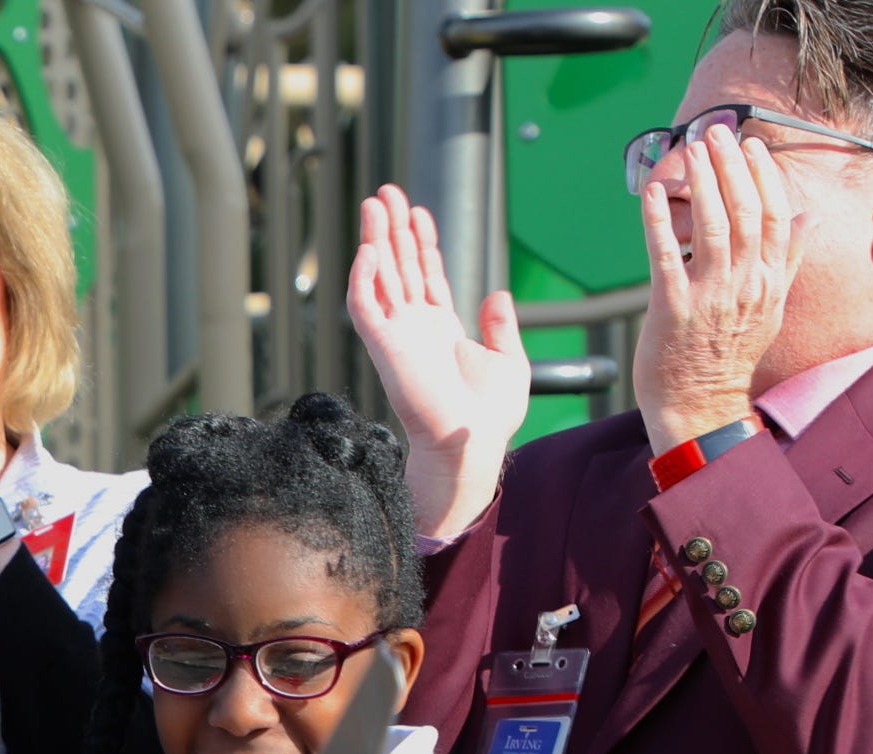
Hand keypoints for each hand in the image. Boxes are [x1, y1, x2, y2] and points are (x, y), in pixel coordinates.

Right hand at [346, 185, 525, 540]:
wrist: (471, 442)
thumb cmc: (489, 416)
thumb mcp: (509, 361)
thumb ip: (500, 326)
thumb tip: (497, 293)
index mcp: (440, 329)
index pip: (425, 275)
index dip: (421, 243)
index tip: (418, 212)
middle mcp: (414, 328)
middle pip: (398, 266)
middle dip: (392, 229)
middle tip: (386, 193)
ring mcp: (397, 335)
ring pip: (379, 277)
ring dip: (374, 240)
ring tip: (374, 204)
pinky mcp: (384, 348)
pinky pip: (365, 308)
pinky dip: (364, 279)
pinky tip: (370, 250)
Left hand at [633, 125, 804, 452]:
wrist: (702, 406)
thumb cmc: (732, 355)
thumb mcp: (772, 307)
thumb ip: (787, 260)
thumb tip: (809, 219)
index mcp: (770, 281)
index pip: (773, 215)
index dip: (763, 176)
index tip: (750, 146)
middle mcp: (745, 285)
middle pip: (743, 212)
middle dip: (729, 166)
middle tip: (714, 132)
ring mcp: (710, 296)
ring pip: (711, 226)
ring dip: (701, 183)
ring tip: (690, 149)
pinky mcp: (672, 309)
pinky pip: (666, 256)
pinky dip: (660, 221)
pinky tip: (653, 193)